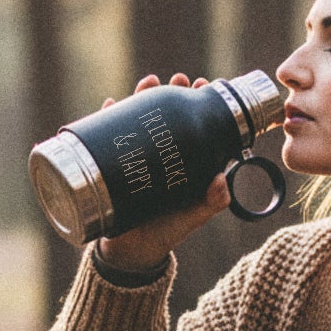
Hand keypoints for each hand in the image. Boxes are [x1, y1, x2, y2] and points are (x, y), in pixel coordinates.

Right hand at [95, 74, 229, 272]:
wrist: (132, 251)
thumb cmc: (167, 232)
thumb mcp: (193, 216)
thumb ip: (211, 202)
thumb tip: (222, 181)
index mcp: (187, 160)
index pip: (195, 122)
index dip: (199, 101)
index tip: (202, 84)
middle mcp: (164, 152)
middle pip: (169, 113)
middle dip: (172, 91)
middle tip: (178, 79)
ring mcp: (138, 155)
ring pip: (141, 117)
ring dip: (142, 96)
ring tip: (148, 82)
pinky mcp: (114, 163)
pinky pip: (109, 135)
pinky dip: (108, 117)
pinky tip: (110, 104)